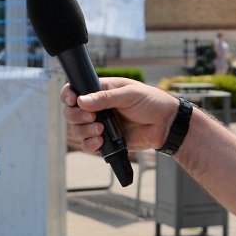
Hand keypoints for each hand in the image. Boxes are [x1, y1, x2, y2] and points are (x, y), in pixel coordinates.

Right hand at [61, 78, 178, 155]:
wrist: (167, 125)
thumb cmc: (152, 102)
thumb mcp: (129, 94)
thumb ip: (105, 97)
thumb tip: (82, 101)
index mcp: (102, 90)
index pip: (76, 90)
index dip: (68, 95)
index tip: (72, 100)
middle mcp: (98, 107)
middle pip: (71, 113)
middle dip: (76, 116)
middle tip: (92, 118)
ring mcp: (100, 124)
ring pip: (77, 130)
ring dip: (83, 131)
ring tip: (101, 131)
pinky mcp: (106, 140)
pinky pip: (88, 145)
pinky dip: (90, 144)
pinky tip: (100, 141)